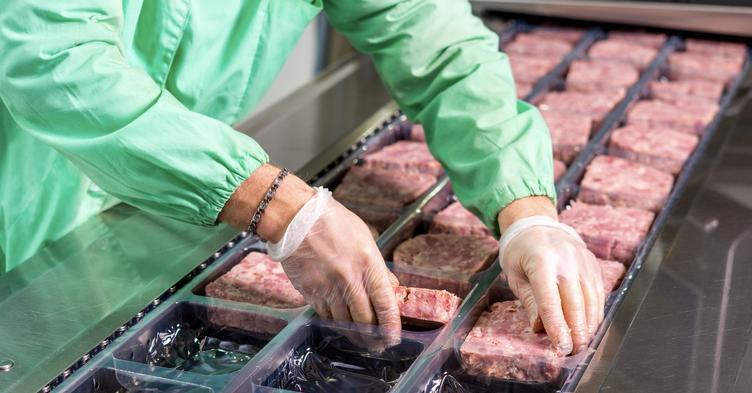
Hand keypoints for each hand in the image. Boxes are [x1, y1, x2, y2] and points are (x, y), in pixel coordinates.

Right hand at [273, 189, 401, 342]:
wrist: (297, 219)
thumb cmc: (333, 223)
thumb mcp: (365, 238)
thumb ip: (377, 266)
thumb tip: (390, 287)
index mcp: (368, 263)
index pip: (385, 303)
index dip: (391, 326)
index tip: (394, 338)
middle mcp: (349, 279)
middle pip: (364, 320)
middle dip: (373, 337)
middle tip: (378, 345)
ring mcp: (328, 287)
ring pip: (344, 322)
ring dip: (354, 335)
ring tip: (361, 341)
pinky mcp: (310, 292)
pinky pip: (326, 316)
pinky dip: (335, 324)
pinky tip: (340, 326)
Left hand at [499, 197, 603, 354]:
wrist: (536, 224)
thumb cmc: (520, 252)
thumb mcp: (514, 274)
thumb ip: (528, 300)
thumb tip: (539, 327)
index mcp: (541, 261)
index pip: (550, 300)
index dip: (557, 325)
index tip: (561, 346)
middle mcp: (566, 260)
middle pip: (575, 301)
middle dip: (576, 330)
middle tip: (574, 351)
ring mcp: (583, 261)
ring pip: (591, 298)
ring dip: (589, 324)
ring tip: (583, 343)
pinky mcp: (592, 264)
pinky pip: (598, 292)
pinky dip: (596, 312)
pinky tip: (591, 326)